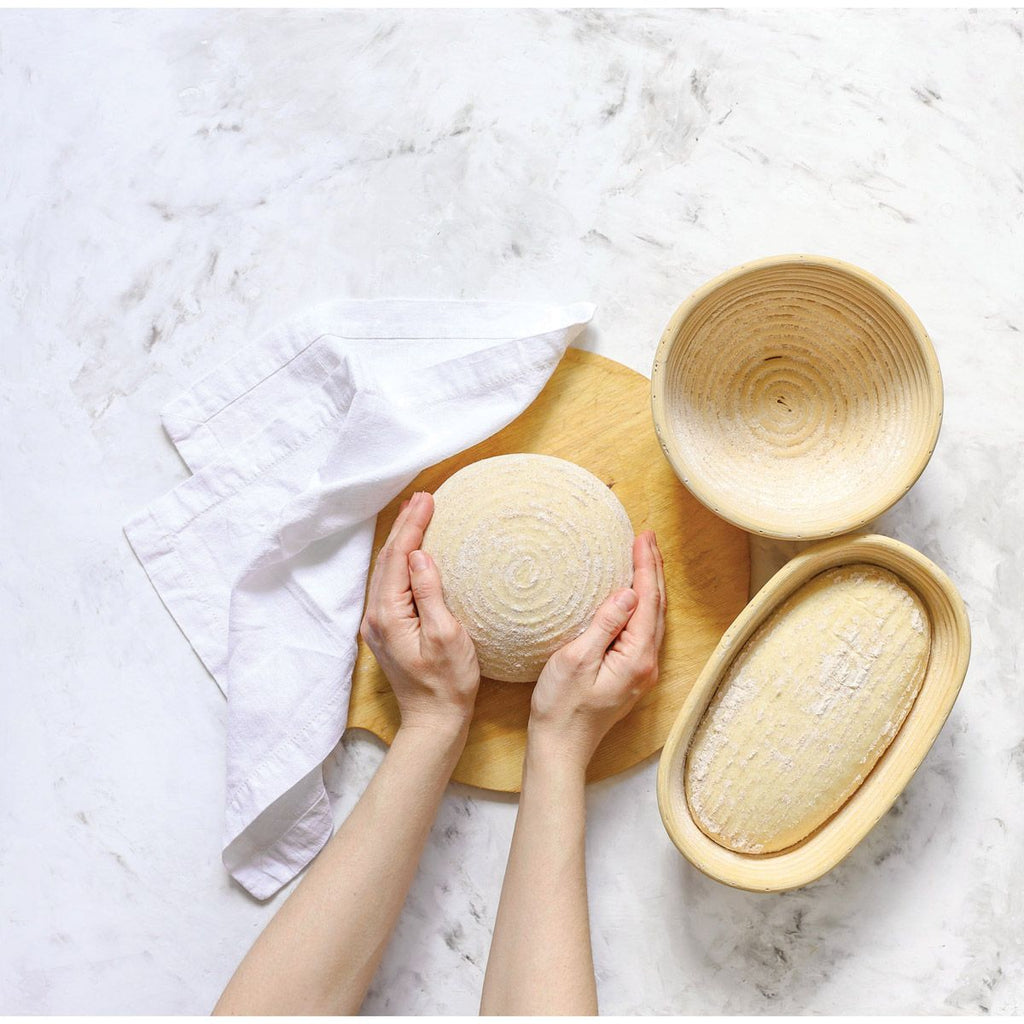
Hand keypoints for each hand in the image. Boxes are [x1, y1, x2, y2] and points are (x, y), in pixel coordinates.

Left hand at [360, 491, 480, 734]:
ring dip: (402, 541)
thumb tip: (420, 555)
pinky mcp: (388, 630)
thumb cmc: (448, 683)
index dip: (413, 526)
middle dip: (405, 526)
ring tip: (418, 514)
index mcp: (389, 615)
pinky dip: (401, 561)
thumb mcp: (447, 636)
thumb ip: (429, 593)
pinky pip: (391, 584)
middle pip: (388, 559)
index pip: (399, 557)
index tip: (428, 500)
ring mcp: (380, 624)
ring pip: (387, 570)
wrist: (434, 721)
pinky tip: (413, 552)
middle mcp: (377, 616)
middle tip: (423, 498)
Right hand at [528, 531, 666, 766]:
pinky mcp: (630, 675)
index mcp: (636, 658)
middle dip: (652, 570)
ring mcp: (640, 671)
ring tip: (644, 557)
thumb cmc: (561, 706)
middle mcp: (646, 664)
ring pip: (653, 619)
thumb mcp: (577, 659)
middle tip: (647, 538)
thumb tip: (628, 594)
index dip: (645, 566)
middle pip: (657, 607)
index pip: (647, 601)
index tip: (643, 537)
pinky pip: (643, 631)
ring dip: (650, 586)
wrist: (560, 747)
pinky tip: (634, 596)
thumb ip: (605, 625)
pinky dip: (643, 606)